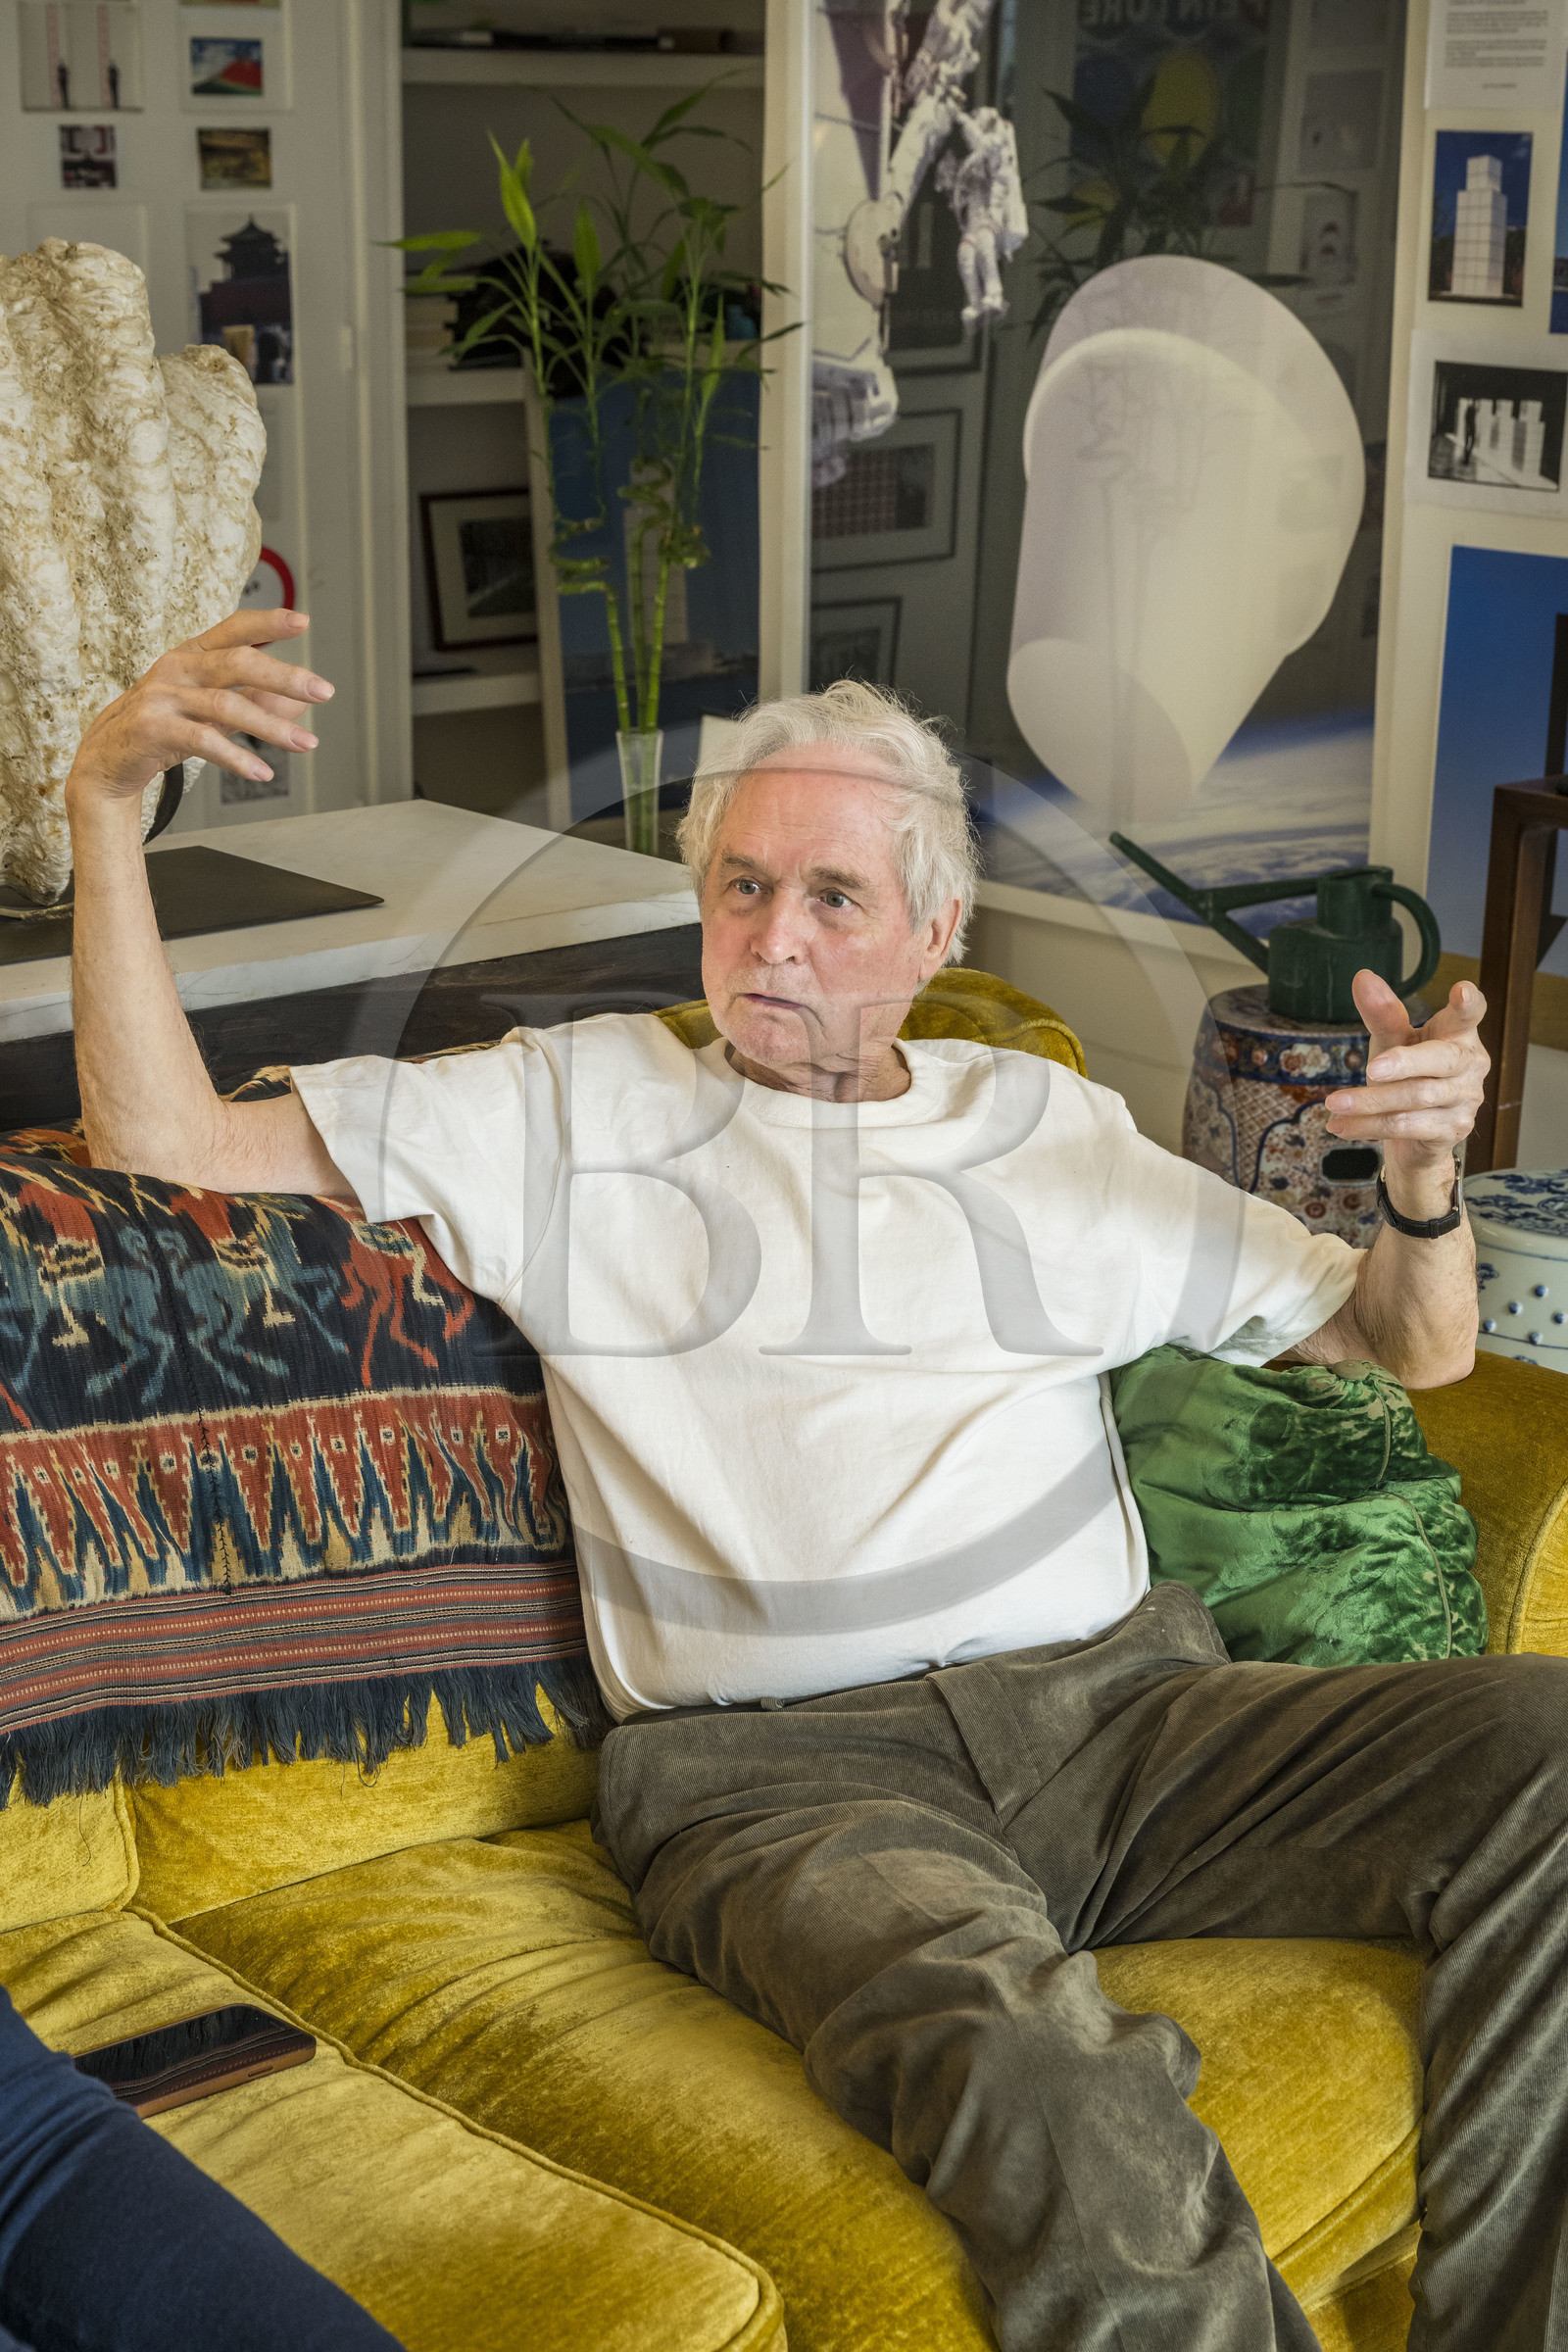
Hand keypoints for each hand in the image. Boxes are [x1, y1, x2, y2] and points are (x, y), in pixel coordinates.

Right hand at [65, 609, 332, 813]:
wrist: (106, 760)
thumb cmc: (163, 727)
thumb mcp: (212, 711)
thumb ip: (254, 702)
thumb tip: (299, 700)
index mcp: (191, 653)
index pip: (234, 629)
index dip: (267, 622)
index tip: (302, 621)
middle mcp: (176, 666)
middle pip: (237, 661)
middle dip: (285, 676)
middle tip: (323, 691)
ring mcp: (161, 696)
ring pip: (226, 704)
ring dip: (272, 727)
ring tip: (307, 744)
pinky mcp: (151, 728)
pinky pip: (202, 740)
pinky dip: (236, 757)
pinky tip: (262, 772)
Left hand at [1324, 969, 1488, 1213]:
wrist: (1414, 1136)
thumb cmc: (1407, 1075)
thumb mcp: (1392, 1042)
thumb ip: (1382, 1013)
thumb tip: (1362, 977)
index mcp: (1459, 1033)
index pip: (1470, 1014)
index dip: (1469, 1003)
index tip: (1462, 990)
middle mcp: (1471, 1064)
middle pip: (1442, 1059)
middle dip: (1405, 1063)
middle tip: (1370, 1069)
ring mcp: (1466, 1099)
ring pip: (1417, 1097)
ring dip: (1370, 1101)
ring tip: (1333, 1103)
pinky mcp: (1454, 1129)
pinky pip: (1407, 1126)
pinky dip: (1369, 1126)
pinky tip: (1340, 1126)